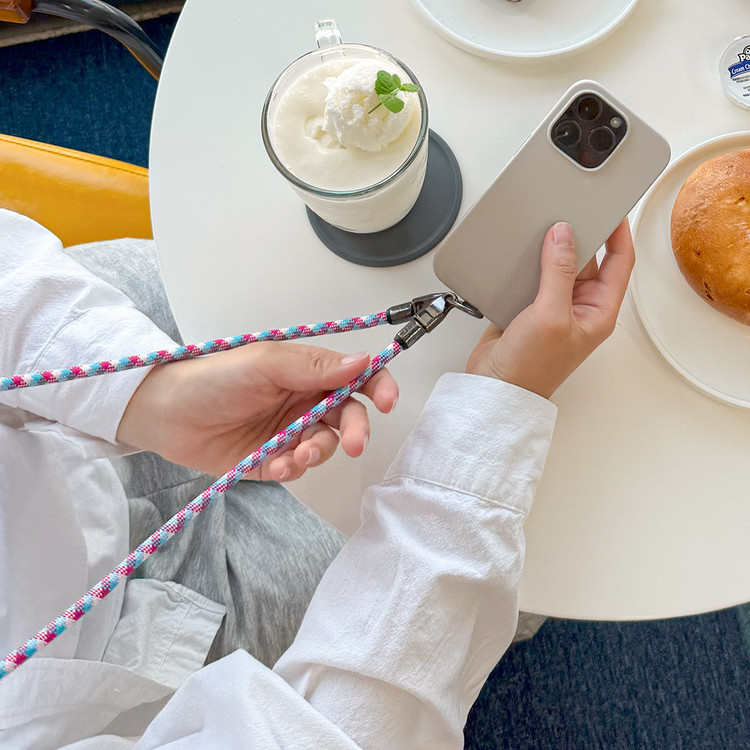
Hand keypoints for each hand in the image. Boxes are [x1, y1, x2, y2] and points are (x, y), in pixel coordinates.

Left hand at [117, 343, 398, 479]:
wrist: (167, 415)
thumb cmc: (213, 378)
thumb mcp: (265, 364)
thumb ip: (314, 366)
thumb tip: (363, 362)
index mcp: (308, 371)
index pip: (356, 376)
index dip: (378, 386)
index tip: (387, 401)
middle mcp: (306, 400)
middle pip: (350, 416)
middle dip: (354, 431)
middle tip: (350, 445)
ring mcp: (291, 431)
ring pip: (326, 445)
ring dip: (317, 453)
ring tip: (293, 456)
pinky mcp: (275, 459)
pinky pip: (298, 468)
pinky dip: (292, 469)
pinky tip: (273, 466)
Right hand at [465, 219, 634, 397]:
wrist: (496, 389)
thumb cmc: (531, 369)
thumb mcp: (551, 316)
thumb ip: (559, 272)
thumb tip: (563, 234)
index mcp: (598, 311)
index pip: (619, 263)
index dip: (619, 233)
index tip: (611, 207)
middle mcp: (579, 308)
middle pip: (588, 259)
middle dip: (579, 237)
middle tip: (569, 212)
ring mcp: (553, 307)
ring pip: (558, 266)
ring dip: (550, 250)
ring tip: (542, 230)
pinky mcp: (528, 308)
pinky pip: (533, 276)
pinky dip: (526, 264)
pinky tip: (519, 254)